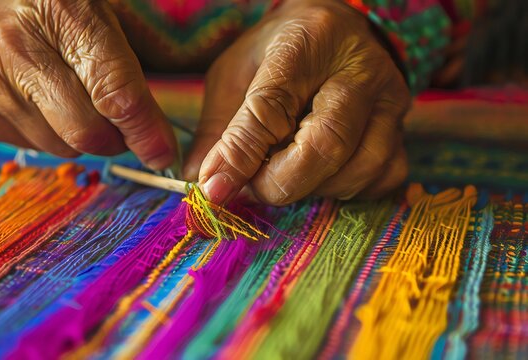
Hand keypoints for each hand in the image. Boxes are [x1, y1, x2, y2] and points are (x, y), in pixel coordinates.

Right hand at [0, 0, 175, 168]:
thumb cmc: (54, 11)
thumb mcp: (99, 16)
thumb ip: (127, 72)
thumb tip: (158, 141)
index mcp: (64, 13)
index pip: (114, 91)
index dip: (144, 131)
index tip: (164, 154)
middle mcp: (18, 45)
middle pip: (85, 131)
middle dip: (116, 141)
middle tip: (123, 129)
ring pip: (60, 147)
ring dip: (83, 141)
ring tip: (79, 106)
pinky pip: (31, 148)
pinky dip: (52, 139)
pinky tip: (46, 106)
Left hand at [183, 0, 409, 204]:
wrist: (335, 34)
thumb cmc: (278, 53)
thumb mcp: (235, 74)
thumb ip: (219, 129)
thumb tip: (204, 183)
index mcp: (305, 44)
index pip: (273, 106)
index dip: (242, 155)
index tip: (216, 188)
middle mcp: (358, 70)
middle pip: (328, 143)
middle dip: (282, 182)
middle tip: (253, 186)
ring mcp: (389, 100)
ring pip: (362, 167)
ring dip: (314, 189)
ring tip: (286, 174)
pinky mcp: (403, 127)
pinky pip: (384, 176)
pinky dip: (348, 189)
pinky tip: (322, 176)